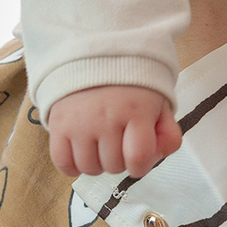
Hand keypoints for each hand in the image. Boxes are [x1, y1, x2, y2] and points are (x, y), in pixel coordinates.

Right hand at [48, 85, 181, 177]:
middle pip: (114, 167)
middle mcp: (106, 118)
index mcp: (137, 111)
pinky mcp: (58, 125)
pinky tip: (82, 151)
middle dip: (120, 160)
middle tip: (119, 141)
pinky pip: (63, 164)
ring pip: (89, 169)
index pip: (138, 159)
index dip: (141, 165)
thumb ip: (168, 134)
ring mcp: (80, 123)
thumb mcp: (160, 104)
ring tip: (100, 143)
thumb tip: (157, 156)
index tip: (138, 156)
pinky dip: (73, 165)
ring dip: (97, 163)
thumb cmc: (131, 87)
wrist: (96, 58)